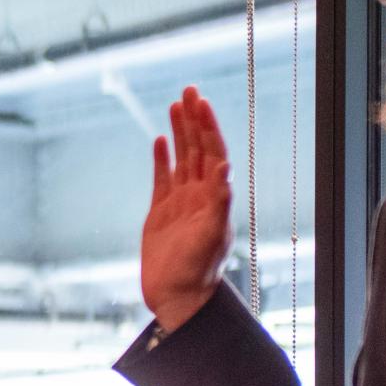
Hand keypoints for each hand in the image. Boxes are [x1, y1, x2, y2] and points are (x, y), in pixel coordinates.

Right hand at [140, 86, 232, 332]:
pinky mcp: (160, 212)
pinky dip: (162, 158)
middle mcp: (199, 195)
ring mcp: (180, 202)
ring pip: (181, 158)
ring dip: (180, 132)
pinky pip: (162, 178)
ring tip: (175, 105)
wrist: (176, 296)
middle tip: (188, 90)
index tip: (199, 102)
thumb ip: (219, 202)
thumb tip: (225, 168)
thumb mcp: (211, 236)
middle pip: (197, 148)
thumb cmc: (195, 271)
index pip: (212, 152)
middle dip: (194, 119)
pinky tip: (160, 140)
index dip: (206, 126)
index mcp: (213, 196)